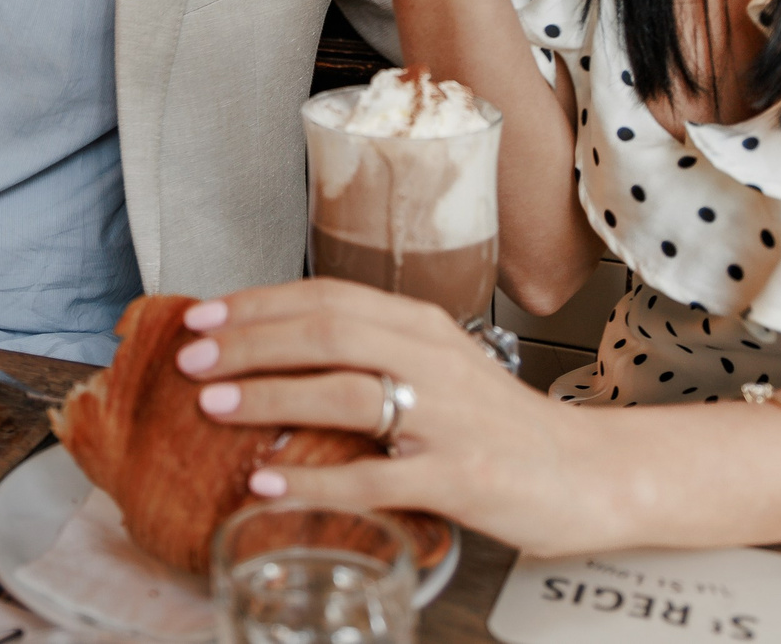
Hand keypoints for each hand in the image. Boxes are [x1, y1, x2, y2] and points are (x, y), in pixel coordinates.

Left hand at [174, 277, 611, 557]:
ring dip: (268, 397)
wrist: (590, 473)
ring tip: (211, 405)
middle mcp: (433, 360)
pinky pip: (372, 476)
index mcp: (422, 326)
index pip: (327, 297)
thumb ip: (373, 355)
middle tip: (190, 357)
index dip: (257, 304)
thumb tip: (277, 353)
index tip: (200, 316)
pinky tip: (266, 483)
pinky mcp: (457, 477)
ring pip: (344, 392)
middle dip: (248, 342)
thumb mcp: (439, 369)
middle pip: (326, 332)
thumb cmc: (501, 424)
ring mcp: (446, 418)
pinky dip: (313, 480)